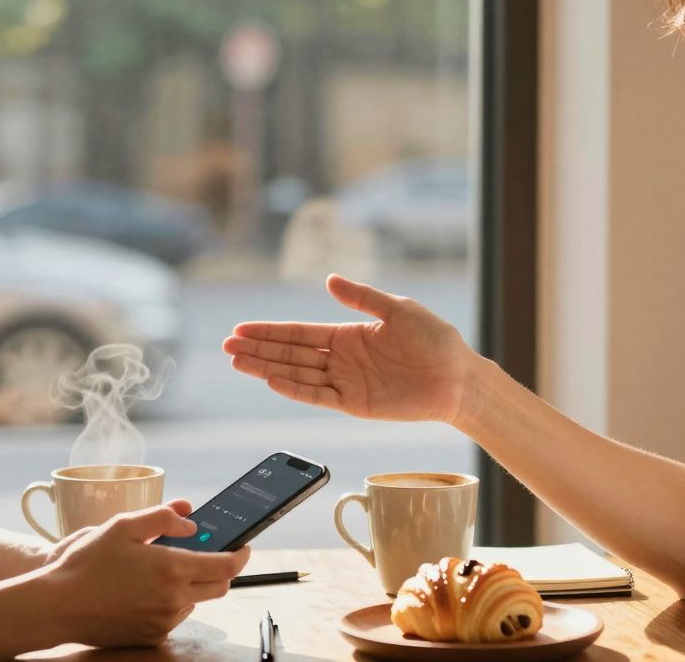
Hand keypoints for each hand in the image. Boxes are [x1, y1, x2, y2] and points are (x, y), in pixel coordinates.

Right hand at [42, 500, 250, 647]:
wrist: (57, 606)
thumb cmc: (88, 563)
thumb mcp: (124, 526)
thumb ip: (164, 518)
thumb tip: (191, 522)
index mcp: (172, 569)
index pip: (227, 565)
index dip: (241, 553)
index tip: (244, 544)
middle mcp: (173, 599)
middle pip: (219, 586)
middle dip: (221, 569)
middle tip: (206, 553)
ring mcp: (163, 621)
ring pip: (195, 601)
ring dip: (191, 584)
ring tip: (160, 569)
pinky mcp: (151, 636)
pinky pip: (173, 616)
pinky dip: (170, 602)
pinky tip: (144, 590)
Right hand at [223, 274, 478, 423]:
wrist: (458, 377)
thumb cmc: (435, 340)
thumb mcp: (398, 309)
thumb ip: (362, 297)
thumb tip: (329, 280)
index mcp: (348, 334)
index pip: (299, 333)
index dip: (269, 331)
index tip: (241, 330)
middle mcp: (341, 359)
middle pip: (290, 354)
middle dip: (258, 350)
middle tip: (226, 347)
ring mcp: (346, 383)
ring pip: (298, 374)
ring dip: (267, 368)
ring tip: (237, 363)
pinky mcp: (356, 404)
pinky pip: (319, 396)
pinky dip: (295, 389)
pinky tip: (272, 380)